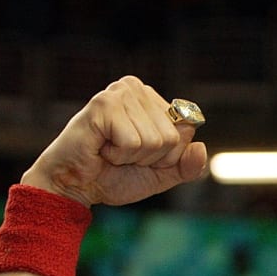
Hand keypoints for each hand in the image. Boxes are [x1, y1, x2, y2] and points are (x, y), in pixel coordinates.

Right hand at [21, 77, 207, 206]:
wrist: (74, 187)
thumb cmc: (112, 176)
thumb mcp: (160, 175)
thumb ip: (186, 166)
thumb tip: (202, 147)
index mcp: (152, 98)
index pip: (187, 129)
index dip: (167, 155)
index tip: (139, 155)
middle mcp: (136, 88)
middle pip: (172, 136)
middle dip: (150, 157)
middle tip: (121, 155)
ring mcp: (119, 93)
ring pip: (155, 140)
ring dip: (132, 157)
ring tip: (110, 150)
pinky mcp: (103, 104)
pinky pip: (133, 141)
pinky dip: (118, 155)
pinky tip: (101, 148)